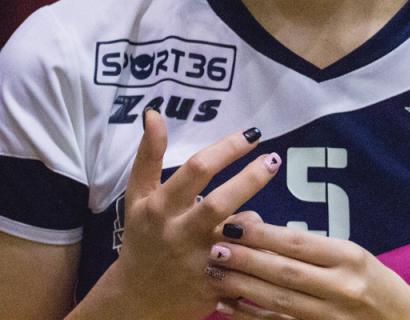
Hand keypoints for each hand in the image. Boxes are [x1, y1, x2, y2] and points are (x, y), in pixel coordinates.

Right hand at [76, 110, 282, 319]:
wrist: (136, 297)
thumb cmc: (142, 236)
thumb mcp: (137, 196)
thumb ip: (148, 155)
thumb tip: (153, 113)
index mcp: (159, 207)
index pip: (196, 170)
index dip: (226, 149)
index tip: (251, 134)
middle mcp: (178, 233)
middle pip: (219, 203)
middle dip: (250, 179)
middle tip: (273, 159)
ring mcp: (197, 262)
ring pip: (235, 239)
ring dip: (255, 219)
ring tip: (263, 212)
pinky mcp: (213, 286)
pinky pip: (245, 265)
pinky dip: (259, 251)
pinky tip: (269, 241)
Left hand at [205, 221, 409, 319]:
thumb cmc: (371, 281)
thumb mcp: (351, 254)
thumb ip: (312, 246)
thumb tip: (260, 231)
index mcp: (349, 258)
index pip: (298, 243)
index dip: (263, 235)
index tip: (233, 223)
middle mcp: (341, 287)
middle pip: (285, 273)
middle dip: (246, 260)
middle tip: (214, 248)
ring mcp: (331, 316)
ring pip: (279, 302)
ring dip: (243, 288)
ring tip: (214, 274)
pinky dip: (251, 317)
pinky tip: (227, 308)